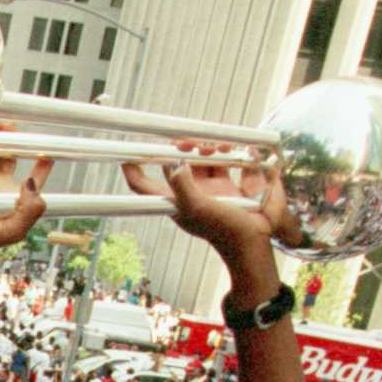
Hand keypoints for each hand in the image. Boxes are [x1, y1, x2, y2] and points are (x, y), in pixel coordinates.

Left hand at [122, 151, 293, 261]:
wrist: (254, 240)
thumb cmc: (224, 230)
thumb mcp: (198, 208)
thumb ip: (182, 186)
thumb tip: (175, 163)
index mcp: (174, 201)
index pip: (143, 186)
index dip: (133, 171)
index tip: (127, 154)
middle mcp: (187, 193)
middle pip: (174, 164)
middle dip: (180, 148)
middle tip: (189, 142)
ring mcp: (206, 189)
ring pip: (199, 159)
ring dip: (205, 147)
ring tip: (216, 147)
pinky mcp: (226, 186)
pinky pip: (222, 162)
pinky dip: (226, 152)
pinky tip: (231, 149)